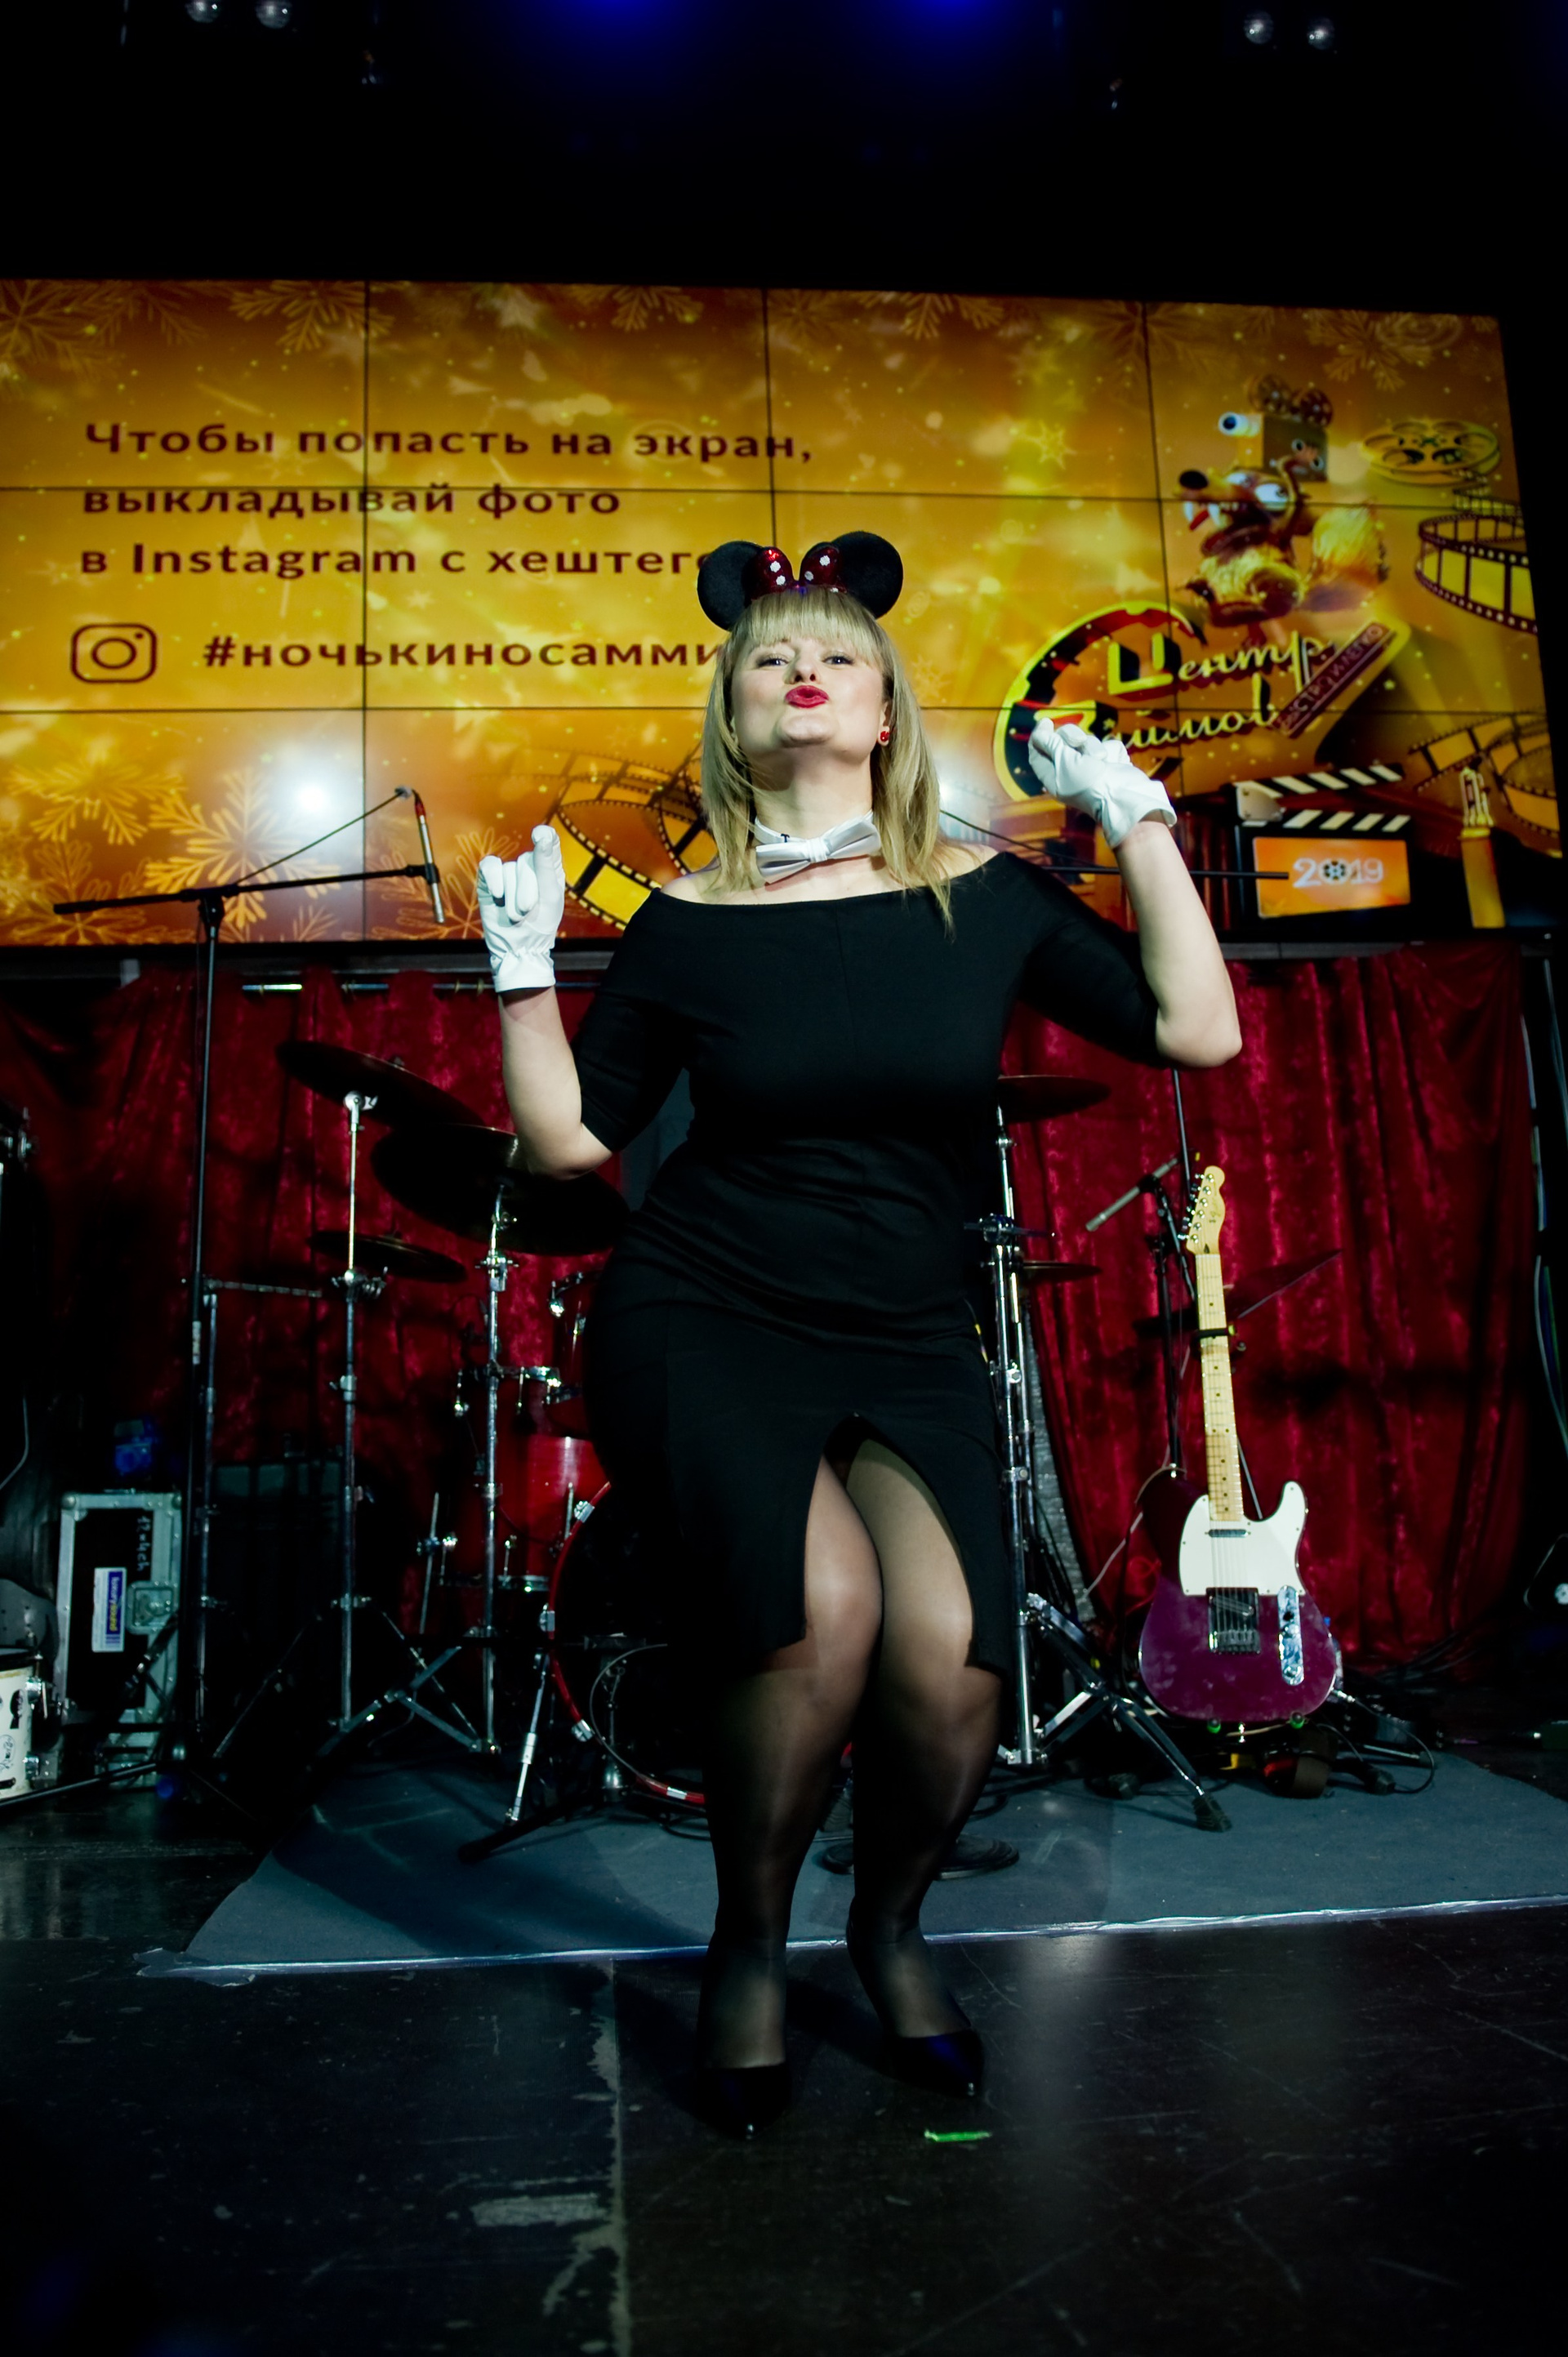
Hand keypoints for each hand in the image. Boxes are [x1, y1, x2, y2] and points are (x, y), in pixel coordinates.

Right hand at [476, 826, 565, 991]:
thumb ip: (546, 863)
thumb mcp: (550, 894)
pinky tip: (498, 894)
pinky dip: (494, 880)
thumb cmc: (541, 923)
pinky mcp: (489, 880)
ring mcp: (508, 872)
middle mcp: (529, 866)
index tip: (540, 835)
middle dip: (528, 889)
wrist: (519, 947)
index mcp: (550, 868)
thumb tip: (541, 832)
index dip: (544, 835)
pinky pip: (489, 866)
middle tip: (529, 911)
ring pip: (509, 868)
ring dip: (513, 895)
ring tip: (517, 914)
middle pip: (526, 860)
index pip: (548, 841)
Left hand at [1026, 719, 1176, 849]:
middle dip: (1070, 735)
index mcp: (1054, 777)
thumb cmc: (1090, 782)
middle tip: (1078, 740)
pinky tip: (1113, 762)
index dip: (1039, 736)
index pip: (1038, 753)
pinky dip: (1110, 751)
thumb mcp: (1064, 762)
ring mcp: (1092, 767)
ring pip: (1086, 742)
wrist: (1124, 794)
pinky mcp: (1111, 762)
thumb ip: (1050, 744)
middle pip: (1061, 741)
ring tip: (1101, 758)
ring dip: (1092, 746)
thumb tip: (1039, 730)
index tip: (1046, 722)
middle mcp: (1070, 772)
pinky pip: (1107, 745)